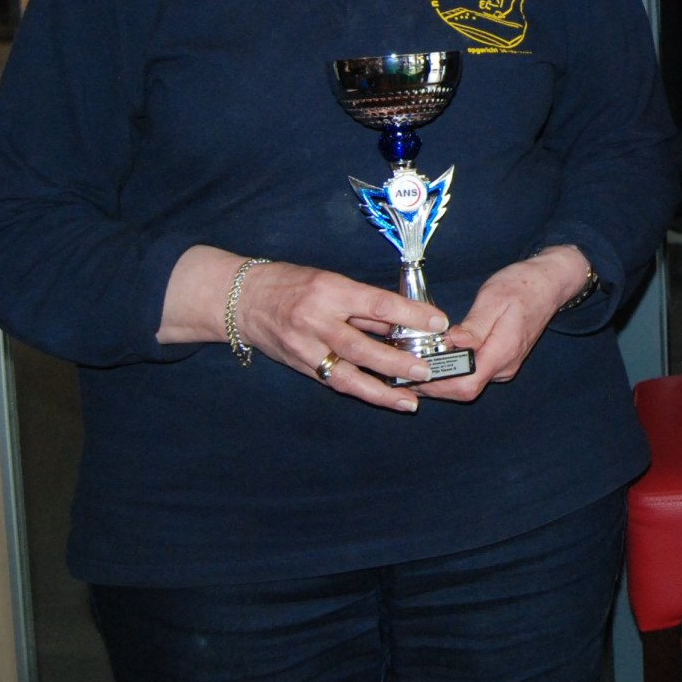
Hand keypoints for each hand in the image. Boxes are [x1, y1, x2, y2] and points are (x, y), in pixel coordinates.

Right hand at [233, 259, 443, 412]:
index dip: (410, 315)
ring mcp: (305, 347)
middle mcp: (316, 321)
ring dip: (381, 389)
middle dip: (397, 361)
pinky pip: (334, 381)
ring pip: (346, 374)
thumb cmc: (293, 283)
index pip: (376, 304)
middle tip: (427, 371)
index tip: (438, 322)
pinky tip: (385, 398)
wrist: (242, 299)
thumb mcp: (332, 281)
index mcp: (330, 291)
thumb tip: (405, 320)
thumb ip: (363, 303)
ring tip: (410, 400)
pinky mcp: (300, 366)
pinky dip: (361, 391)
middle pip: (361, 346)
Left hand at [418, 246, 592, 403]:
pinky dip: (451, 372)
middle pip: (463, 390)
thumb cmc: (522, 286)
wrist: (549, 284)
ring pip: (467, 385)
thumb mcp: (494, 298)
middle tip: (405, 369)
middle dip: (432, 384)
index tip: (414, 371)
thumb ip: (474, 326)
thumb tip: (452, 343)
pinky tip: (436, 358)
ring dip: (440, 379)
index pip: (467, 384)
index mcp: (503, 351)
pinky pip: (473, 376)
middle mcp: (504, 366)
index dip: (438, 384)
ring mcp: (504, 366)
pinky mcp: (501, 362)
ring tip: (414, 363)